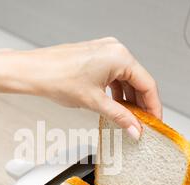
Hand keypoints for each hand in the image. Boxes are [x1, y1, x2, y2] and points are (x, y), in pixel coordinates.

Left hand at [18, 37, 162, 139]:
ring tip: (129, 119)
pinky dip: (117, 91)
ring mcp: (105, 51)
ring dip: (129, 99)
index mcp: (120, 57)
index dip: (154, 107)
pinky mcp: (96, 57)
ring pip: (126, 79)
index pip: (148, 84)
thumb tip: (135, 129)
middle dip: (141, 104)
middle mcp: (115, 50)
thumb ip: (120, 117)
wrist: (34, 71)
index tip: (155, 122)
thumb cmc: (57, 78)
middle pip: (138, 81)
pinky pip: (114, 75)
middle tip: (143, 124)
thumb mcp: (95, 102)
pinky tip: (116, 106)